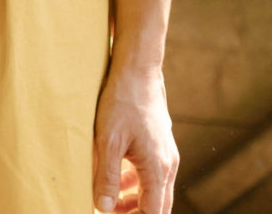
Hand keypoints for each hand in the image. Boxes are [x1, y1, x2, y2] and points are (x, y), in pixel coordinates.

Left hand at [93, 66, 179, 213]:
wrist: (137, 71)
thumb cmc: (121, 103)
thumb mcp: (108, 141)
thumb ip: (107, 177)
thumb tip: (104, 208)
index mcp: (158, 169)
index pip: (153, 213)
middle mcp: (167, 165)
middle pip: (158, 206)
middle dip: (135, 213)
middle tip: (110, 213)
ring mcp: (166, 154)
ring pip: (154, 190)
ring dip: (134, 199)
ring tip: (108, 199)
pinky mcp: (159, 144)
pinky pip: (151, 173)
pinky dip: (136, 182)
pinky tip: (117, 176)